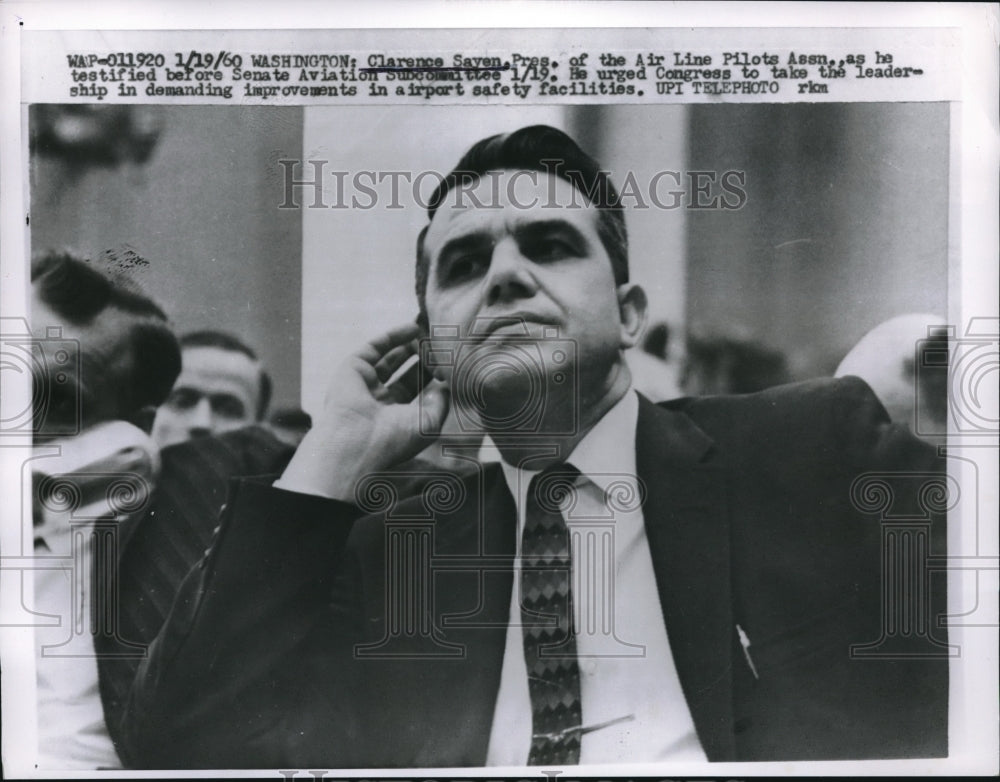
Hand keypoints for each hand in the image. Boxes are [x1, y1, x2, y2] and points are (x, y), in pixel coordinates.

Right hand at [275, 324, 449, 500]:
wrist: (356, 442)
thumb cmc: (393, 440)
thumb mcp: (428, 423)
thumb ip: (440, 402)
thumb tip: (446, 385)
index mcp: (394, 418)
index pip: (418, 392)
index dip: (435, 377)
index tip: (453, 363)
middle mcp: (378, 401)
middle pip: (406, 373)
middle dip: (425, 359)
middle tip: (444, 345)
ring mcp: (364, 384)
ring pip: (391, 358)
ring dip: (411, 345)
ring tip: (432, 334)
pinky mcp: (353, 368)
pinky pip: (376, 347)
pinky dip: (394, 336)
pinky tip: (414, 328)